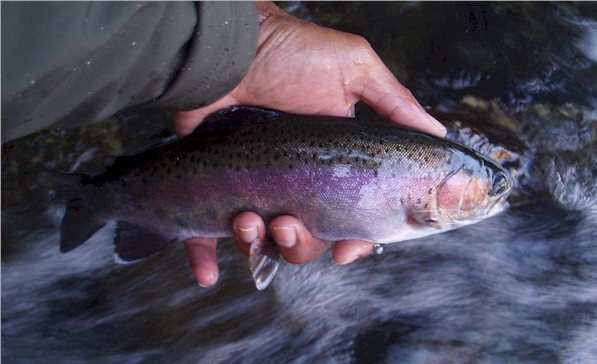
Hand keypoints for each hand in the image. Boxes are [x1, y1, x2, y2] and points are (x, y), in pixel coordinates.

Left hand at [180, 2, 446, 286]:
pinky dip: (204, 259)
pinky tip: (207, 275)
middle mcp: (294, 184)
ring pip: (262, 243)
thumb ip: (395, 103)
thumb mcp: (354, 69)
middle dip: (301, 244)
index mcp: (331, 167)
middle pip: (307, 239)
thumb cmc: (293, 52)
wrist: (232, 44)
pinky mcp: (215, 187)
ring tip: (247, 220)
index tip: (350, 248)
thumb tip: (436, 135)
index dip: (355, 240)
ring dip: (257, 246)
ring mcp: (254, 188)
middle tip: (287, 223)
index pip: (350, 217)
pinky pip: (206, 234)